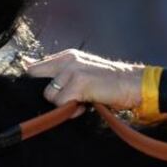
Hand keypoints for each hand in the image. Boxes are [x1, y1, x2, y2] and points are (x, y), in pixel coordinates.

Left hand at [24, 49, 143, 116]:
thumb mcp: (82, 73)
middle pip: (34, 75)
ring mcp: (72, 69)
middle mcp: (67, 60)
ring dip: (63, 104)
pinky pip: (62, 103)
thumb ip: (61, 76)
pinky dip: (72, 110)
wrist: (132, 84)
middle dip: (46, 92)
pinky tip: (85, 105)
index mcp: (67, 56)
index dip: (34, 83)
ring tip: (81, 101)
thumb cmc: (108, 84)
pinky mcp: (79, 81)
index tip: (43, 93)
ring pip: (49, 95)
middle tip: (66, 98)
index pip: (34, 67)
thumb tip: (35, 81)